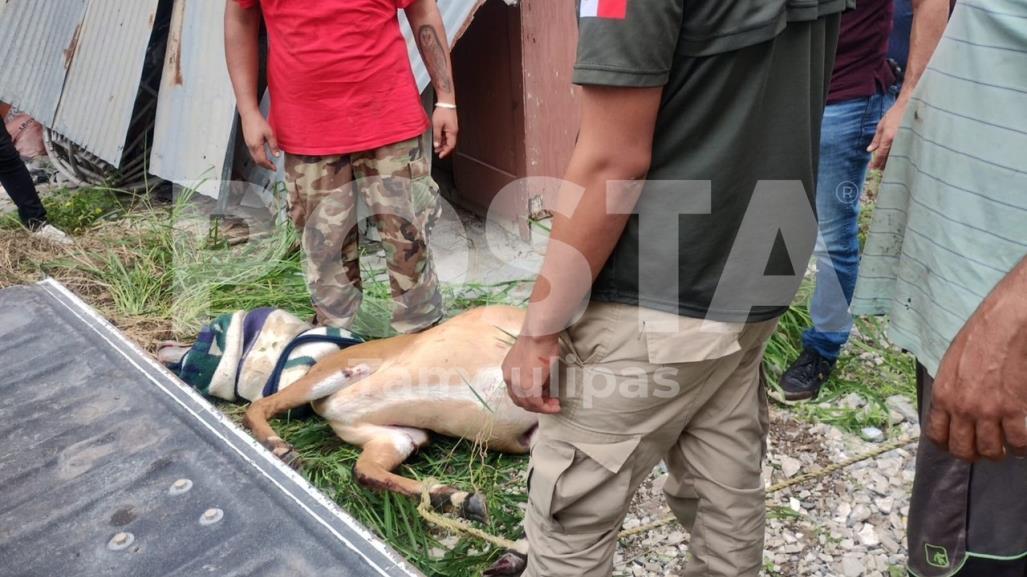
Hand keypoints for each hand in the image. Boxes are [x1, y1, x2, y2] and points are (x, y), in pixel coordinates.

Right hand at [241, 110, 279, 169]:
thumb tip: (277, 155)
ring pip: (254, 157)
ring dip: (261, 162)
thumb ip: (273, 145)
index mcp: (256, 146)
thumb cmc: (258, 122)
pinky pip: (252, 153)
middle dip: (265, 166)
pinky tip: (263, 155)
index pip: (262, 160)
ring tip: (269, 163)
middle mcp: (250, 147)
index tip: (274, 169)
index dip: (268, 166)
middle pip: (257, 161)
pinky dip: (258, 157)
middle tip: (272, 168)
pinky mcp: (247, 141)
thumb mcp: (269, 133)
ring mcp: (248, 144)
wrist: (248, 114)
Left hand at [432, 107, 457, 158]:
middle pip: (450, 143)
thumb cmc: (443, 111)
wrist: (446, 102)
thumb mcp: (437, 125)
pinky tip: (438, 138)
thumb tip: (437, 145)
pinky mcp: (450, 125)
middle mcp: (454, 131)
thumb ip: (437, 136)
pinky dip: (443, 138)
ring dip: (442, 143)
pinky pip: (447, 134)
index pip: (450, 146)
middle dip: (443, 148)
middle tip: (437, 151)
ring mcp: (452, 128)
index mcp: (452, 132)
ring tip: (436, 146)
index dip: (445, 151)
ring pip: (448, 139)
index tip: (440, 155)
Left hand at [503, 333, 561, 413]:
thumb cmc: (539, 341)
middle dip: (536, 405)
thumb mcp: (533, 360)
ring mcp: (517, 384)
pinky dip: (546, 408)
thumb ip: (535, 374)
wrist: (538, 334)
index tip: (543, 396)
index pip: (516, 391)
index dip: (529, 397)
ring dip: (542, 407)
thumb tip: (544, 384)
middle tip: (549, 403)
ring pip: (528, 404)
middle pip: (520, 400)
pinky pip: (536, 404)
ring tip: (554, 405)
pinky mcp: (528, 387)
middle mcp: (509, 379)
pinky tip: (555, 406)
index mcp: (508, 371)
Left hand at [867, 100, 906, 170]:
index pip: (881, 154)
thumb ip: (876, 139)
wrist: (910, 105)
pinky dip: (899, 157)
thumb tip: (870, 150)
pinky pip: (904, 152)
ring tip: (885, 166)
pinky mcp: (912, 140)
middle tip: (877, 169)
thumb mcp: (881, 125)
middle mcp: (897, 140)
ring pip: (897, 157)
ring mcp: (905, 140)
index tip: (871, 168)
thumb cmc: (894, 114)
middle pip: (889, 158)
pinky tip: (896, 159)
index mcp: (888, 136)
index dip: (876, 162)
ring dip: (891, 163)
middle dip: (883, 165)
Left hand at [927, 290, 1026, 460]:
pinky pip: (1018, 442)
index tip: (956, 444)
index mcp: (942, 396)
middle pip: (962, 449)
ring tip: (1003, 448)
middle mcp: (961, 408)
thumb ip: (950, 390)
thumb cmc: (977, 338)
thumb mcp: (949, 365)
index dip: (947, 445)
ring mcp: (988, 411)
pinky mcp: (1013, 409)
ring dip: (997, 453)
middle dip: (972, 454)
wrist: (1004, 324)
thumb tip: (951, 409)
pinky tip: (1021, 444)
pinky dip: (1020, 448)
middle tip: (982, 450)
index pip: (937, 435)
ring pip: (990, 450)